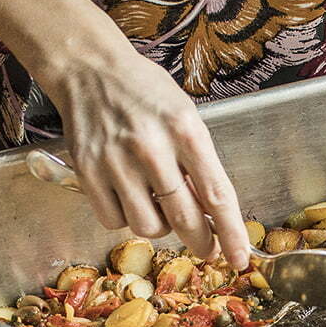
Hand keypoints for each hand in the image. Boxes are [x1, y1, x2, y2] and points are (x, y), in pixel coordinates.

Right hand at [42, 45, 250, 269]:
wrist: (90, 68)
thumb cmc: (146, 93)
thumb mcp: (188, 118)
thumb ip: (201, 164)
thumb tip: (214, 215)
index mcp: (187, 132)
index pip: (218, 196)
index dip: (231, 234)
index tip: (239, 258)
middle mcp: (152, 148)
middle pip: (185, 218)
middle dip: (200, 242)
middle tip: (205, 246)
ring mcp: (116, 160)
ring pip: (148, 225)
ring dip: (160, 227)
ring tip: (159, 204)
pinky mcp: (87, 170)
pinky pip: (113, 219)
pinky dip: (125, 218)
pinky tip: (129, 197)